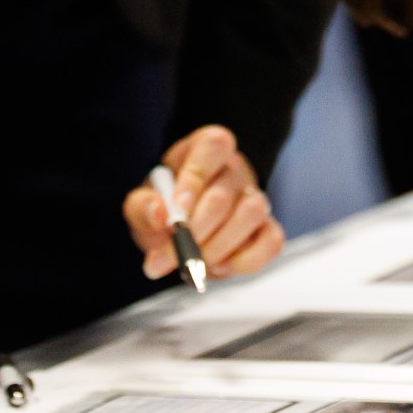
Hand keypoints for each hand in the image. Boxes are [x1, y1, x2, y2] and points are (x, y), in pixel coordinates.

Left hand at [123, 125, 284, 281]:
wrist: (181, 230)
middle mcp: (235, 170)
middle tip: (175, 253)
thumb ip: (142, 206)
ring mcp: (256, 198)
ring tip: (196, 260)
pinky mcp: (268, 228)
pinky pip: (272, 242)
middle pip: (224, 194)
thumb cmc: (164, 209)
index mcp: (205, 149)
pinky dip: (245, 261)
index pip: (213, 147)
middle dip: (196, 231)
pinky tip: (221, 266)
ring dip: (219, 246)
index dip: (194, 180)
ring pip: (252, 214)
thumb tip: (159, 213)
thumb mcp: (141, 204)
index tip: (176, 214)